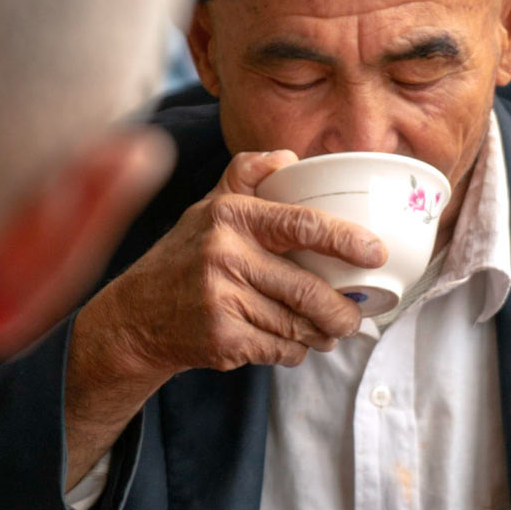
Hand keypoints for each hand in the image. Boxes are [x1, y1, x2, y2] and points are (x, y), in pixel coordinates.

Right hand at [89, 149, 385, 379]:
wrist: (135, 316)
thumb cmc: (184, 258)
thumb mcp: (208, 208)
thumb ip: (246, 176)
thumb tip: (288, 158)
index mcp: (231, 215)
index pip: (302, 225)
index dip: (346, 240)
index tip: (376, 253)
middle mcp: (225, 254)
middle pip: (308, 290)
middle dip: (342, 312)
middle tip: (354, 317)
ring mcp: (222, 299)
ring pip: (298, 325)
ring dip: (320, 335)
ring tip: (326, 332)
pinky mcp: (222, 338)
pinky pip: (280, 349)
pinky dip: (293, 351)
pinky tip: (291, 344)